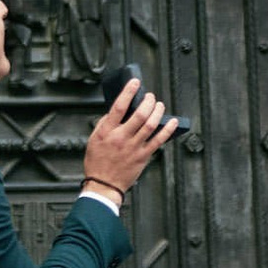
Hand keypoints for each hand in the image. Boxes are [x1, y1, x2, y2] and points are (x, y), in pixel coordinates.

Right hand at [83, 74, 175, 193]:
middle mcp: (121, 138)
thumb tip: (118, 111)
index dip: (128, 92)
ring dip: (158, 112)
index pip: (119, 107)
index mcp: (106, 132)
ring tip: (160, 105)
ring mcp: (133, 147)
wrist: (103, 184)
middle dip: (148, 101)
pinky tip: (173, 122)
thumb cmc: (97, 161)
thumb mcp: (94, 139)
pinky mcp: (143, 156)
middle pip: (139, 114)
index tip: (135, 82)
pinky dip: (168, 129)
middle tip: (150, 97)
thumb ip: (105, 124)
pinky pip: (159, 140)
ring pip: (150, 125)